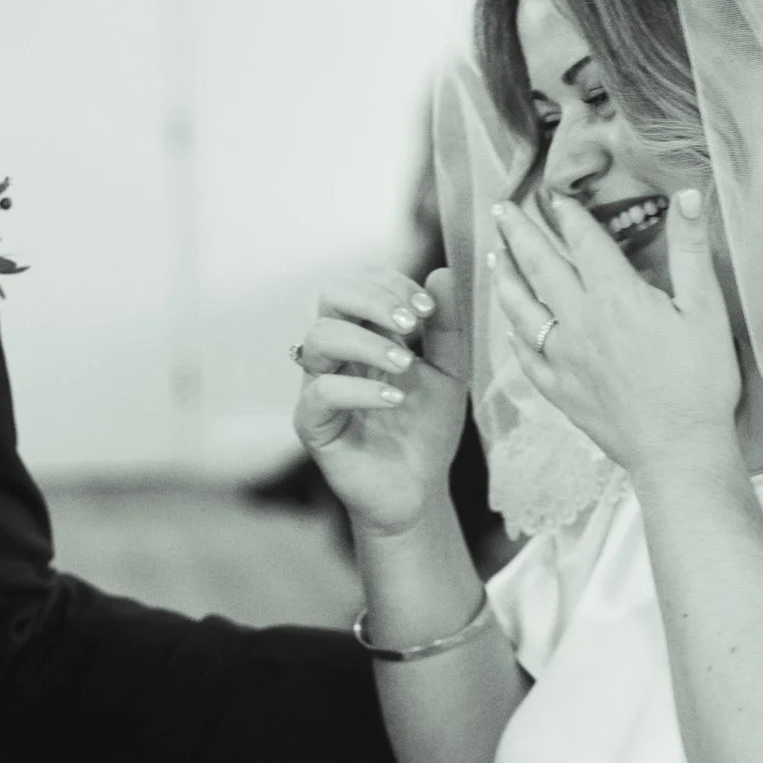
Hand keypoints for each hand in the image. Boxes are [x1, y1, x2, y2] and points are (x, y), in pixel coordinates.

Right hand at [293, 266, 471, 538]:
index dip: (390, 284)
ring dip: (366, 342)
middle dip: (373, 299)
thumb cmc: (426, 430)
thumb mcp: (450, 372)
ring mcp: (319, 386)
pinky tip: (393, 399)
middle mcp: (336, 354)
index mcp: (364, 334)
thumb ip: (446, 327)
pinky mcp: (312, 424)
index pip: (360, 284)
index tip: (428, 308)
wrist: (419, 490)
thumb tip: (442, 273)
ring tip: (405, 365)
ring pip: (319, 337)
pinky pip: (320, 392)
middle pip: (330, 296)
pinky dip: (359, 389)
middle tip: (412, 323)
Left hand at [489, 188, 738, 478]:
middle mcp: (578, 320)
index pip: (583, 241)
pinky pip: (525, 353)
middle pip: (540, 266)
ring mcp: (562, 356)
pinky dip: (513, 332)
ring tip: (495, 256)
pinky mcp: (557, 389)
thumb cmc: (700, 381)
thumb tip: (686, 196)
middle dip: (518, 233)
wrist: (678, 451)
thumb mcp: (707, 310)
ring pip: (521, 307)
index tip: (553, 195)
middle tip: (499, 209)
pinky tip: (510, 322)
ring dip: (506, 277)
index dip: (568, 214)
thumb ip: (690, 250)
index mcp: (614, 296)